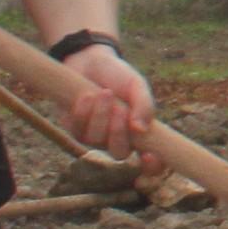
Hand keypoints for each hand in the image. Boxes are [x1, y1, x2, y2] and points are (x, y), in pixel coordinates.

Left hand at [58, 45, 160, 160]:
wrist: (90, 61)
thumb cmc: (118, 76)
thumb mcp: (137, 86)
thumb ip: (144, 106)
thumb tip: (141, 130)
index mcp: (139, 133)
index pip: (151, 162)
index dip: (153, 167)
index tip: (150, 156)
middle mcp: (117, 140)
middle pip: (119, 154)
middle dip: (118, 132)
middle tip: (120, 109)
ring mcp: (95, 137)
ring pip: (97, 141)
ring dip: (101, 116)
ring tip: (104, 93)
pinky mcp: (74, 130)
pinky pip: (78, 130)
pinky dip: (83, 112)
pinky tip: (87, 95)